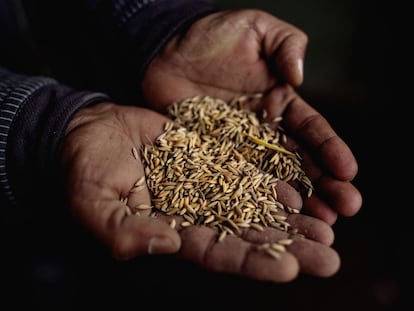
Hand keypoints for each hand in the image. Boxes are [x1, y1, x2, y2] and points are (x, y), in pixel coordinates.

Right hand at [59, 102, 340, 282]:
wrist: (92, 131)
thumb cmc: (85, 170)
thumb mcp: (95, 204)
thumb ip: (126, 231)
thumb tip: (167, 243)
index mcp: (170, 232)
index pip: (217, 254)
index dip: (251, 263)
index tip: (288, 270)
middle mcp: (195, 213)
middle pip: (247, 236)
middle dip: (288, 247)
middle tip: (328, 256)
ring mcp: (205, 185)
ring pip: (254, 205)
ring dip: (290, 218)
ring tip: (328, 227)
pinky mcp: (208, 157)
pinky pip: (244, 170)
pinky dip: (270, 181)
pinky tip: (298, 189)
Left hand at [141, 9, 361, 223]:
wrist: (166, 49)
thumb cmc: (212, 35)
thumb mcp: (257, 28)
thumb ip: (286, 45)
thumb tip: (300, 78)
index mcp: (279, 101)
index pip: (311, 128)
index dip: (330, 149)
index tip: (348, 171)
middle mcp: (262, 130)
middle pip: (298, 161)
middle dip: (323, 185)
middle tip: (345, 209)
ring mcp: (236, 146)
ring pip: (270, 177)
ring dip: (294, 200)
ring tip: (317, 224)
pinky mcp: (209, 155)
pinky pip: (231, 179)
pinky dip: (248, 198)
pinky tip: (265, 217)